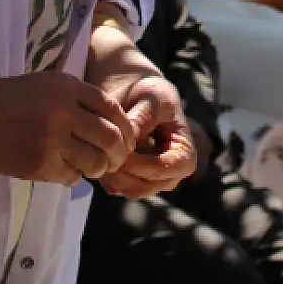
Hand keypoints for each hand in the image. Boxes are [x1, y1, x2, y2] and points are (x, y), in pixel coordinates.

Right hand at [0, 72, 136, 185]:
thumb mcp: (40, 84)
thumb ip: (74, 97)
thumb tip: (111, 122)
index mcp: (66, 86)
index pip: (113, 109)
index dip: (125, 127)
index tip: (125, 138)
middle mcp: (64, 110)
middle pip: (111, 138)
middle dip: (118, 153)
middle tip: (114, 160)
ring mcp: (52, 139)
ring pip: (95, 162)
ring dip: (96, 168)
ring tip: (88, 167)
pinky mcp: (38, 164)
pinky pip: (71, 177)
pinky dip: (71, 177)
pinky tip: (61, 170)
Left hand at [98, 71, 197, 199]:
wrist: (133, 92)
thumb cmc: (148, 93)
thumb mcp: (150, 99)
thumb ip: (141, 120)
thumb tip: (127, 144)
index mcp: (184, 153)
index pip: (166, 169)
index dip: (143, 164)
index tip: (121, 151)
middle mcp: (171, 173)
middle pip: (147, 186)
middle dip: (124, 173)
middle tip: (104, 153)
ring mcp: (152, 180)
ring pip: (130, 190)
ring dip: (112, 175)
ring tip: (100, 151)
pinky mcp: (133, 181)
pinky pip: (117, 188)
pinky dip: (106, 175)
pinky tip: (99, 154)